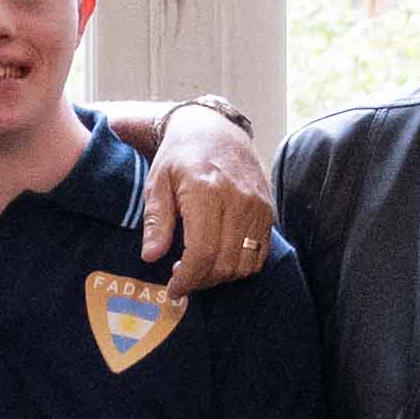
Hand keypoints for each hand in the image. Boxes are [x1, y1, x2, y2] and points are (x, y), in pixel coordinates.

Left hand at [142, 103, 272, 293]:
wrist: (216, 129)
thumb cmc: (180, 156)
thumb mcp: (157, 183)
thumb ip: (157, 221)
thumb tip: (151, 257)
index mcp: (205, 191)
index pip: (202, 251)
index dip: (188, 278)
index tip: (174, 289)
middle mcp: (238, 200)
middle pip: (225, 262)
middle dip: (202, 281)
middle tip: (183, 279)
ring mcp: (258, 206)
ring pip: (246, 263)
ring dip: (222, 276)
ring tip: (200, 268)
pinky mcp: (268, 211)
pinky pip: (261, 253)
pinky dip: (241, 265)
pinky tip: (220, 257)